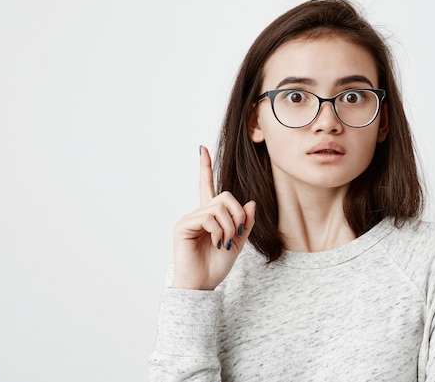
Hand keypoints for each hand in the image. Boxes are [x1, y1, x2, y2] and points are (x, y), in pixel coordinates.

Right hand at [172, 146, 255, 289]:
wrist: (202, 285)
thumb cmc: (215, 266)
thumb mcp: (237, 243)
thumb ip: (244, 223)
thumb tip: (250, 203)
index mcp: (210, 216)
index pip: (207, 186)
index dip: (205, 167)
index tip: (202, 149)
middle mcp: (198, 213)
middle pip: (224, 196)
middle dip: (237, 214)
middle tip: (237, 233)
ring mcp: (190, 218)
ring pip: (219, 207)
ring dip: (229, 226)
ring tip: (224, 243)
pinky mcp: (183, 225)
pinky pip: (209, 217)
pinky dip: (219, 231)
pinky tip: (216, 244)